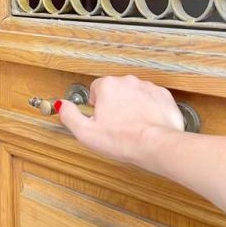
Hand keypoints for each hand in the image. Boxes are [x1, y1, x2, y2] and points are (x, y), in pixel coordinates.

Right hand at [57, 75, 184, 170]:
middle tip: (116, 125)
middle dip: (114, 105)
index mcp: (107, 85)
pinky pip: (151, 99)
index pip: (96, 89)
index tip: (102, 120)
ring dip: (131, 106)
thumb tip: (62, 105)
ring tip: (132, 126)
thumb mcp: (85, 132)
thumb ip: (69, 115)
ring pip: (133, 94)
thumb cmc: (122, 140)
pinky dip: (148, 109)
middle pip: (115, 90)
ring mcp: (147, 87)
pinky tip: (146, 123)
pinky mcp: (163, 96)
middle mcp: (127, 81)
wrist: (156, 145)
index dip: (97, 107)